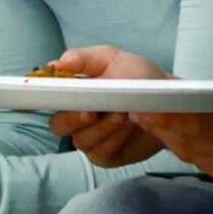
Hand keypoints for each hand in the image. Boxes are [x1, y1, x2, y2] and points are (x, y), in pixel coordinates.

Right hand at [45, 45, 170, 166]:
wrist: (170, 104)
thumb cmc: (140, 78)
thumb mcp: (112, 59)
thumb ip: (82, 59)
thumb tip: (56, 64)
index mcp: (72, 92)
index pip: (45, 96)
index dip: (41, 97)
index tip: (52, 93)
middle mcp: (76, 116)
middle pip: (58, 124)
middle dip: (75, 117)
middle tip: (94, 110)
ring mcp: (90, 138)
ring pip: (80, 139)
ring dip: (102, 126)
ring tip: (123, 112)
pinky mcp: (105, 154)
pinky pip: (99, 151)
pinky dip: (114, 138)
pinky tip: (128, 126)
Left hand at [130, 47, 212, 191]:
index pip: (195, 124)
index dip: (166, 115)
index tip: (144, 103)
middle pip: (186, 142)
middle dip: (159, 125)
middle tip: (134, 108)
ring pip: (190, 155)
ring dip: (168, 138)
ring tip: (146, 118)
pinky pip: (202, 164)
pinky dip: (185, 149)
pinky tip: (173, 134)